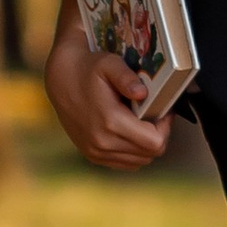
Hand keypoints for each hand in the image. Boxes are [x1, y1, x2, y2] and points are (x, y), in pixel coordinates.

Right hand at [46, 18, 171, 170]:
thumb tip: (143, 93)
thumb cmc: (88, 69)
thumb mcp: (109, 64)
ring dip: (146, 144)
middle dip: (158, 135)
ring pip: (139, 161)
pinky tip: (130, 132)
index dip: (165, 127)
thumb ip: (127, 78)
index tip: (163, 111)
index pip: (154, 142)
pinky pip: (125, 163)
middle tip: (155, 114)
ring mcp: (96, 152)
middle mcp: (102, 143)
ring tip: (141, 122)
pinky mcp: (92, 155)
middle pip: (150, 154)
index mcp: (110, 122)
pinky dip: (134, 151)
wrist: (61, 80)